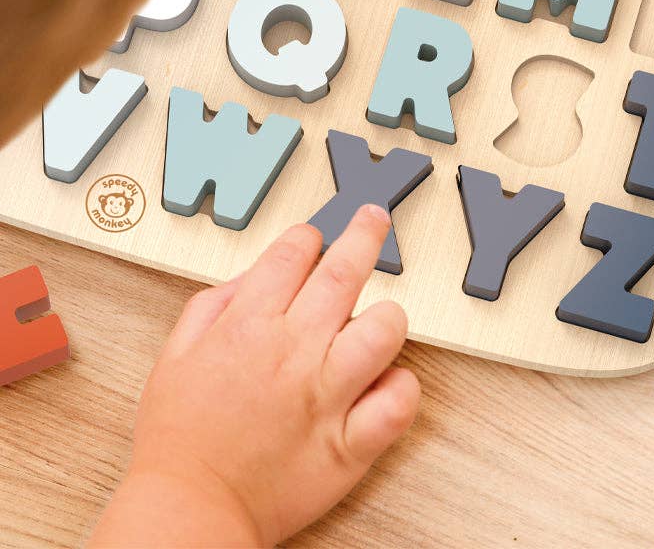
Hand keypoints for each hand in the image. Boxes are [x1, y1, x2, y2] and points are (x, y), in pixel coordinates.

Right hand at [90, 205, 419, 546]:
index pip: (295, 253)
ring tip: (380, 319)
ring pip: (385, 329)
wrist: (188, 511)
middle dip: (365, 234)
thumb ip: (214, 305)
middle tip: (375, 219)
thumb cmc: (180, 438)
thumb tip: (253, 276)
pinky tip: (385, 383)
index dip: (308, 238)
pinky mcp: (350, 443)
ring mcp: (327, 396)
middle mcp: (294, 352)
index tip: (314, 240)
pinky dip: (400, 386)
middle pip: (345, 272)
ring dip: (388, 316)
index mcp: (249, 326)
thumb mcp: (175, 355)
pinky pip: (399, 400)